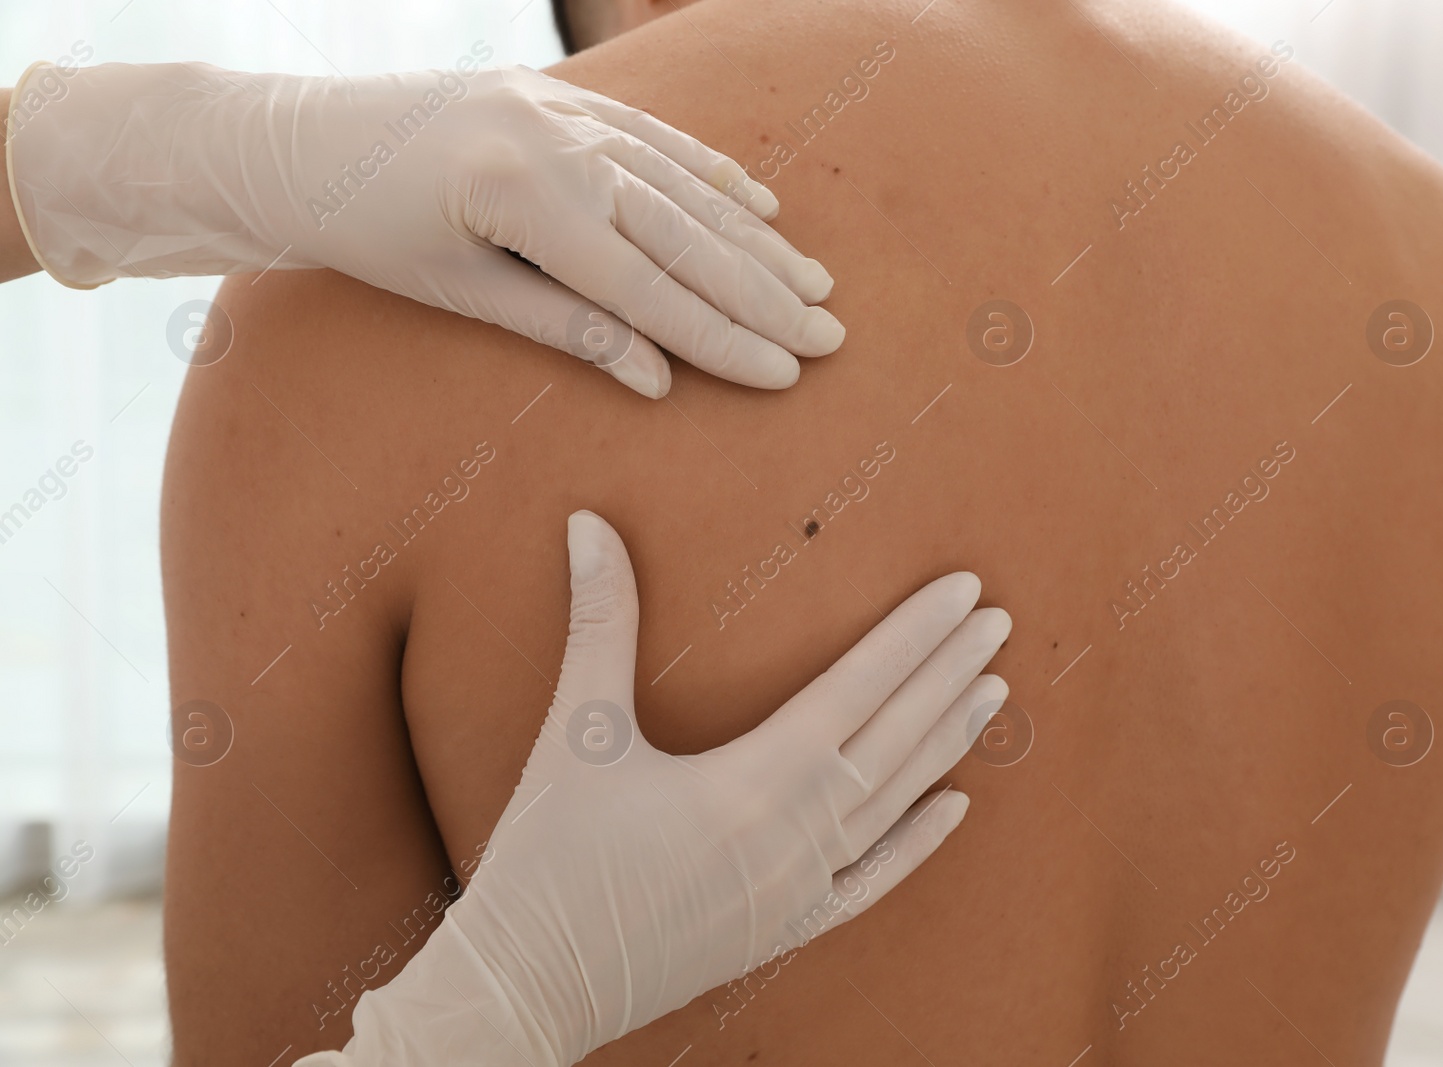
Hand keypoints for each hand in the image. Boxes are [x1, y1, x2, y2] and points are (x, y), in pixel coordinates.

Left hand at [5, 61, 842, 395]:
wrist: (298, 143)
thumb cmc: (365, 232)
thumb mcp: (460, 293)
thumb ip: (566, 327)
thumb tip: (658, 380)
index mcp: (525, 198)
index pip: (649, 285)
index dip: (723, 336)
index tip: (786, 372)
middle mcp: (558, 143)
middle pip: (686, 234)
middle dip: (764, 292)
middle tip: (831, 336)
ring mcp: (565, 110)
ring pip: (684, 184)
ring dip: (756, 239)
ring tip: (815, 283)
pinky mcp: (561, 96)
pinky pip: (656, 137)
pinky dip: (712, 173)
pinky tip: (762, 204)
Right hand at [298, 511, 1009, 1066]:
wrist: (529, 989)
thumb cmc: (546, 861)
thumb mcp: (575, 735)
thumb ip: (599, 625)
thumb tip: (588, 525)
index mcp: (752, 782)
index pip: (858, 687)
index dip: (915, 634)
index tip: (966, 593)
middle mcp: (794, 837)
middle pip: (894, 739)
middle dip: (950, 675)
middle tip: (999, 622)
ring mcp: (798, 890)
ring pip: (895, 804)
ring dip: (945, 743)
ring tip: (993, 693)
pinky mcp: (786, 929)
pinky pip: (872, 882)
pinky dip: (917, 844)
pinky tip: (954, 809)